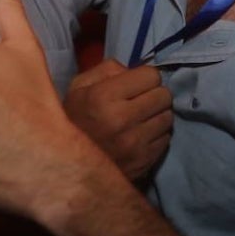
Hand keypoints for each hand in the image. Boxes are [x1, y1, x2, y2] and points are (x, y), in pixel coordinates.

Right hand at [65, 59, 172, 180]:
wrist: (66, 166)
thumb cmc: (73, 118)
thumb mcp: (79, 86)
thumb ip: (108, 69)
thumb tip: (137, 71)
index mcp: (104, 96)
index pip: (151, 76)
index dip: (144, 77)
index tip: (136, 85)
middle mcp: (122, 119)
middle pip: (164, 96)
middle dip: (154, 95)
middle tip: (140, 101)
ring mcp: (134, 144)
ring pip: (168, 117)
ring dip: (157, 115)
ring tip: (140, 119)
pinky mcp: (143, 162)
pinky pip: (165, 139)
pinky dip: (156, 135)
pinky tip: (140, 136)